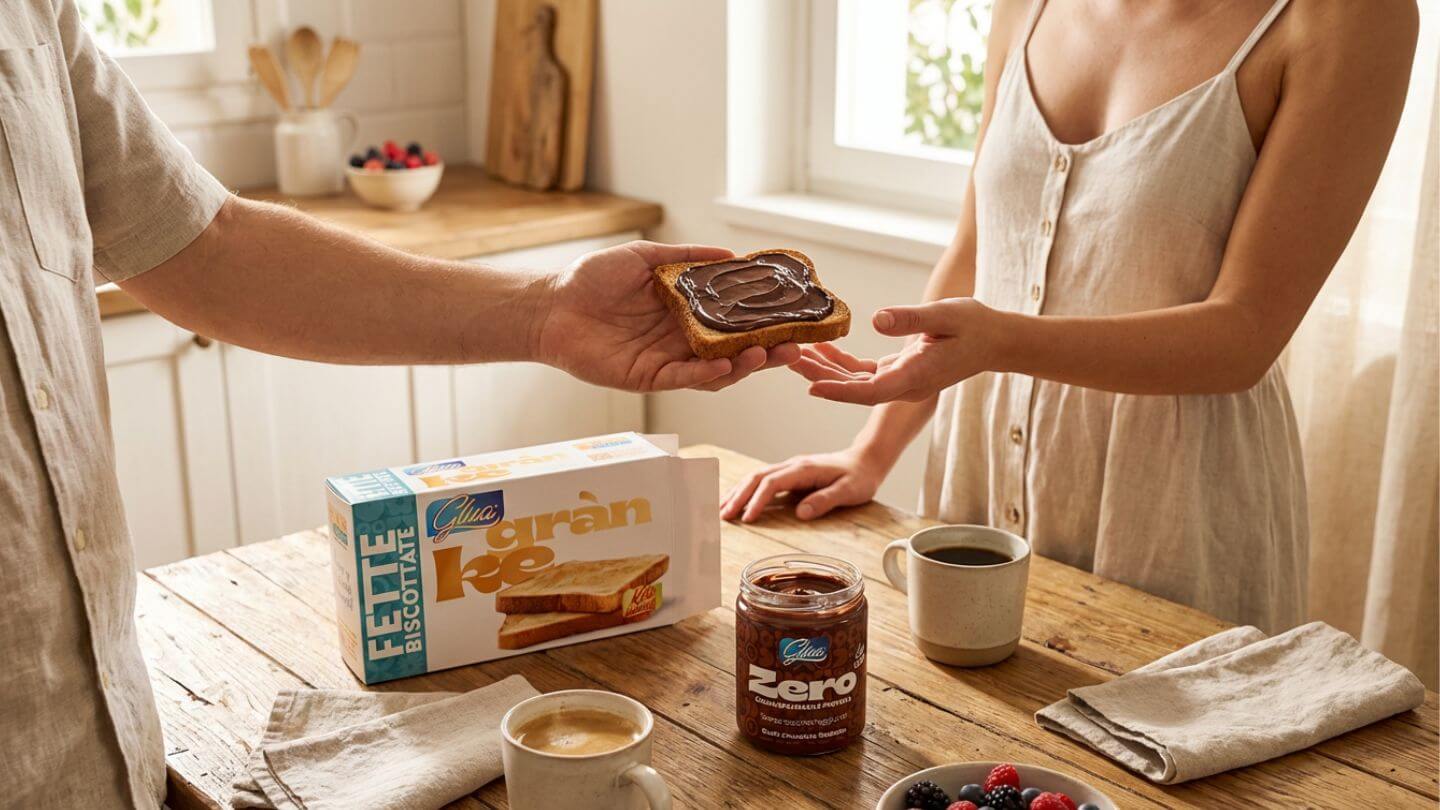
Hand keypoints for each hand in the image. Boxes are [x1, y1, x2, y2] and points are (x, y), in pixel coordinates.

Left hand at [535, 241, 799, 390]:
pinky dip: (706, 375)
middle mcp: (682, 339)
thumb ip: (686, 257)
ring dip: (743, 366)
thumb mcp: (645, 257)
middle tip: (796, 346)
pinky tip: (725, 367)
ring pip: (715, 371)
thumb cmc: (591, 279)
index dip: (761, 320)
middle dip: (766, 351)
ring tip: (766, 355)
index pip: (733, 320)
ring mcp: (667, 361)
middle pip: (733, 350)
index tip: (791, 314)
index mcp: (685, 312)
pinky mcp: (648, 378)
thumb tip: (730, 254)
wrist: (551, 304)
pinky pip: (683, 380)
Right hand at [721, 448, 885, 521]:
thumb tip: (800, 513)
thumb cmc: (859, 477)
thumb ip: (825, 500)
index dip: (757, 500)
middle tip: (724, 517)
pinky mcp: (790, 474)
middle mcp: (793, 465)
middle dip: (738, 496)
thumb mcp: (849, 491)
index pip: (772, 483)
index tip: (747, 518)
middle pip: (757, 477)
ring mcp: (790, 468)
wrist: (866, 460)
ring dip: (738, 492)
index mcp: (804, 469)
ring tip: (722, 510)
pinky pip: (763, 481)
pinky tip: (738, 500)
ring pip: (756, 477)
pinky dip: (747, 490)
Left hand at [790, 297, 998, 404]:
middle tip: (787, 359)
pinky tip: (822, 346)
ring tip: (796, 351)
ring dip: (826, 368)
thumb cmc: (975, 326)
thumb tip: (876, 320)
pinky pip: (865, 372)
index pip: (871, 391)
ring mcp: (902, 381)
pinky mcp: (900, 371)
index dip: (840, 391)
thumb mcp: (945, 315)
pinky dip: (843, 361)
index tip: (812, 387)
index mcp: (916, 376)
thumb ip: (911, 319)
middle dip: (820, 377)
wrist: (995, 340)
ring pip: (856, 382)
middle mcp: (905, 385)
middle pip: (855, 389)